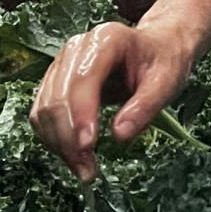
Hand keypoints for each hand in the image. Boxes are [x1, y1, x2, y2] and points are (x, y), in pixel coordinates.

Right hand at [29, 19, 192, 180]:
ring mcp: (62, 63)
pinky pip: (43, 113)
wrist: (154, 47)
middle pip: (59, 97)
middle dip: (69, 139)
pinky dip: (53, 139)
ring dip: (59, 144)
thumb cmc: (162, 61)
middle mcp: (77, 48)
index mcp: (107, 40)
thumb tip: (119, 136)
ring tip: (84, 169)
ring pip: (45, 108)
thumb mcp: (167, 81)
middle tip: (88, 171)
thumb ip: (145, 106)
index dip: (81, 114)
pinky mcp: (55, 81)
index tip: (88, 147)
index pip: (83, 79)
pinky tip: (72, 156)